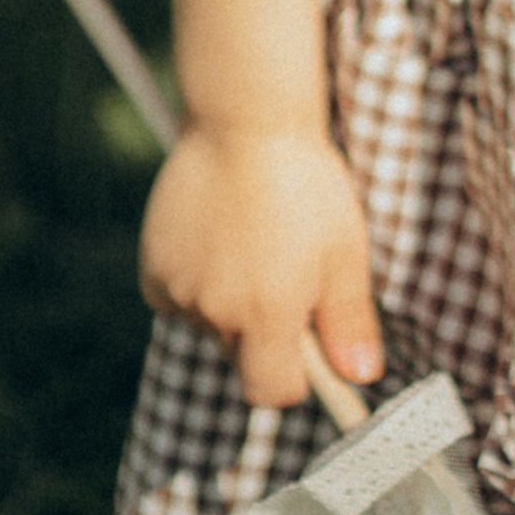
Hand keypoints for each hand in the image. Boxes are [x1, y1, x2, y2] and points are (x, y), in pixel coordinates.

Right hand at [139, 123, 382, 408]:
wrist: (245, 123)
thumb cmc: (306, 184)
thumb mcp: (344, 252)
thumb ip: (348, 322)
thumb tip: (361, 378)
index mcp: (268, 315)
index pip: (273, 391)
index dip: (296, 376)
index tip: (309, 343)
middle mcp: (216, 313)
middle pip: (242, 355)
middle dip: (264, 331)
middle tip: (284, 269)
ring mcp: (179, 292)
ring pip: (211, 325)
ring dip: (230, 302)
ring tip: (252, 240)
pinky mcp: (153, 270)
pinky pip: (178, 301)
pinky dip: (197, 283)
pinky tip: (218, 237)